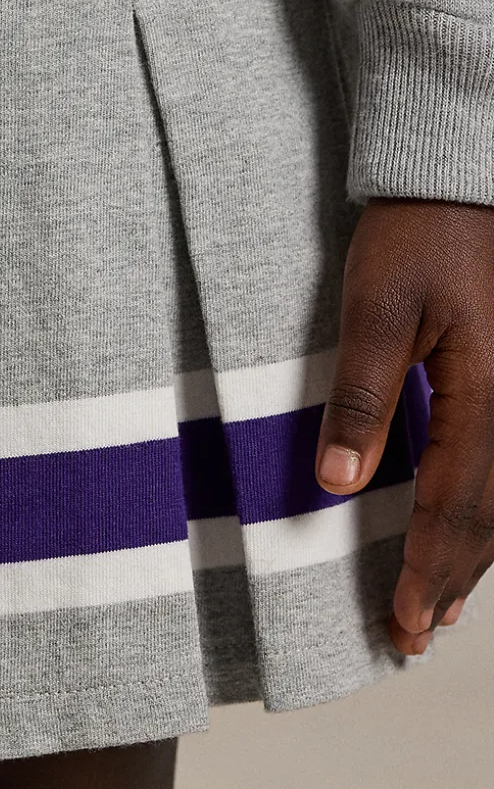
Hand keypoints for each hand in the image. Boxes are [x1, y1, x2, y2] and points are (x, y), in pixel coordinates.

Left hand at [315, 197, 493, 655]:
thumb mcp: (375, 310)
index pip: (459, 505)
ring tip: (443, 603)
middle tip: (416, 634)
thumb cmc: (416, 237)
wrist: (456, 183)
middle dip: (453, 578)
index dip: (429, 569)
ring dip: (475, 554)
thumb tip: (338, 482)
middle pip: (493, 515)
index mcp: (488, 392)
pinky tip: (470, 528)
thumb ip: (362, 396)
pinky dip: (486, 509)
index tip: (402, 622)